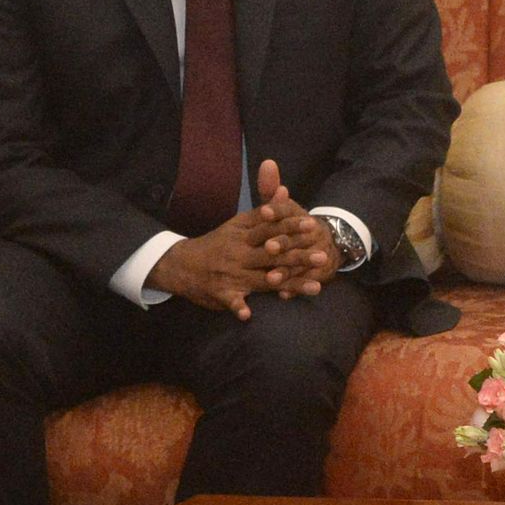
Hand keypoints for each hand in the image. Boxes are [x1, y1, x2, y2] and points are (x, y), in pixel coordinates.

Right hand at [148, 161, 331, 317]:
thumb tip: (285, 190)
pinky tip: (248, 314)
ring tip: (314, 288)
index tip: (312, 224)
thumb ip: (264, 209)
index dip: (291, 226)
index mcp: (243, 234)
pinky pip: (231, 301)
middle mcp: (239, 252)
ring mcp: (230, 273)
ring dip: (288, 284)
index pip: (270, 227)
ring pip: (263, 280)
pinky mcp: (221, 293)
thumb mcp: (238, 224)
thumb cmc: (218, 243)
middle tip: (322, 256)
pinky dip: (238, 307)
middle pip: (272, 254)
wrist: (182, 263)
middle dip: (298, 256)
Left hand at [253, 160, 341, 289]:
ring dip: (286, 271)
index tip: (265, 210)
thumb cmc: (295, 226)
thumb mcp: (283, 207)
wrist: (328, 245)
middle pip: (295, 238)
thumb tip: (267, 163)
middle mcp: (311, 233)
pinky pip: (306, 282)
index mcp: (299, 216)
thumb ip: (271, 189)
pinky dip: (295, 289)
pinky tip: (282, 296)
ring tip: (271, 278)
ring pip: (300, 264)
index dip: (277, 209)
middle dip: (283, 243)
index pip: (288, 210)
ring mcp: (316, 254)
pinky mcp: (319, 273)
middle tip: (269, 247)